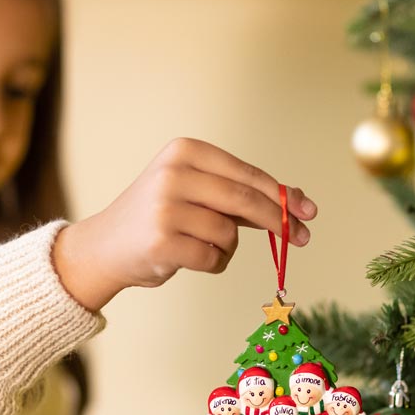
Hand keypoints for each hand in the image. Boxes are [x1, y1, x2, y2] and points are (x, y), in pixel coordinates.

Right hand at [53, 138, 317, 311]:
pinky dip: (212, 264)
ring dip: (226, 248)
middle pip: (244, 200)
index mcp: (185, 151)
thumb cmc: (161, 217)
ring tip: (198, 245)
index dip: (282, 195)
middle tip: (301, 237)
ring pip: (229, 234)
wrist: (106, 247)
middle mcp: (174, 174)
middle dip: (277, 221)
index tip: (308, 212)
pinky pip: (213, 258)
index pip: (247, 174)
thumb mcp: (199, 192)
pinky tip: (187, 258)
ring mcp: (165, 208)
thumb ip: (243, 194)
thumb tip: (299, 204)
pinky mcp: (162, 242)